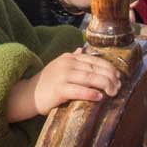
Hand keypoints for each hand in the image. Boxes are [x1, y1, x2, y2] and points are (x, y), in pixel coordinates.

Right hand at [6, 48, 120, 121]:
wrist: (28, 94)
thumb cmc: (47, 82)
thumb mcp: (59, 66)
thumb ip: (73, 58)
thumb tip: (82, 49)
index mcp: (69, 57)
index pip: (95, 60)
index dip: (109, 68)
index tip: (119, 77)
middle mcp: (67, 63)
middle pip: (95, 69)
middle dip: (111, 77)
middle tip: (118, 87)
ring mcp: (62, 75)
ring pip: (90, 78)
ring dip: (105, 85)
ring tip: (113, 92)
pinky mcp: (59, 89)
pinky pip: (79, 91)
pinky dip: (91, 94)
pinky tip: (100, 97)